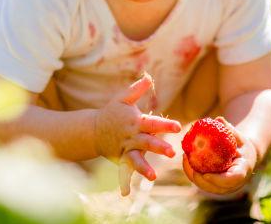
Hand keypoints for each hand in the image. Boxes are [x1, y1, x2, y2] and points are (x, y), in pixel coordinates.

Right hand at [93, 74, 180, 194]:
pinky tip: (125, 194)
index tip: (177, 127)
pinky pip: (123, 171)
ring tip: (153, 176)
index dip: (165, 125)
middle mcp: (131, 136)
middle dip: (158, 147)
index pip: (152, 123)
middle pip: (146, 142)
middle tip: (171, 152)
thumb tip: (149, 77)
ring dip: (143, 167)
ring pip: (135, 159)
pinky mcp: (120, 159)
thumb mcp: (122, 98)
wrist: (93, 129)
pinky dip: (123, 182)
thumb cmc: (112, 112)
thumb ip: (137, 89)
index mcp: (134, 121)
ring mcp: (125, 149)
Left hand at [182, 119, 257, 194]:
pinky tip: (186, 161)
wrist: (244, 156)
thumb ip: (230, 129)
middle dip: (201, 180)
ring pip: (207, 187)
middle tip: (190, 166)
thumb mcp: (238, 136)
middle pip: (216, 187)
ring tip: (186, 159)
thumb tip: (218, 120)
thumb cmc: (241, 144)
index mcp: (243, 170)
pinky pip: (203, 183)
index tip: (206, 175)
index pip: (232, 179)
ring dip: (194, 176)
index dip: (218, 179)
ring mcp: (225, 187)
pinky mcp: (216, 186)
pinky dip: (193, 174)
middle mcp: (234, 183)